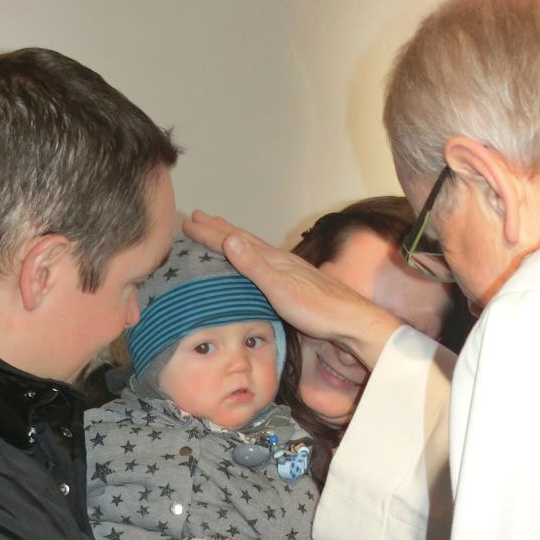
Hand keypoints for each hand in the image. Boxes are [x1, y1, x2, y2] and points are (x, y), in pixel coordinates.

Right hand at [183, 211, 401, 369]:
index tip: (188, 223)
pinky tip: (253, 262)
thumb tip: (231, 239)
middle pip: (244, 240)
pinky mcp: (294, 283)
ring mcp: (288, 271)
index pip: (235, 242)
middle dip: (219, 229)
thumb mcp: (281, 289)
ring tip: (222, 234)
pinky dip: (250, 257)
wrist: (350, 322)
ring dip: (234, 240)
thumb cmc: (318, 309)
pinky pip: (263, 262)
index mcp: (273, 260)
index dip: (210, 233)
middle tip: (198, 218)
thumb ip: (255, 266)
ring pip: (254, 249)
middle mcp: (280, 261)